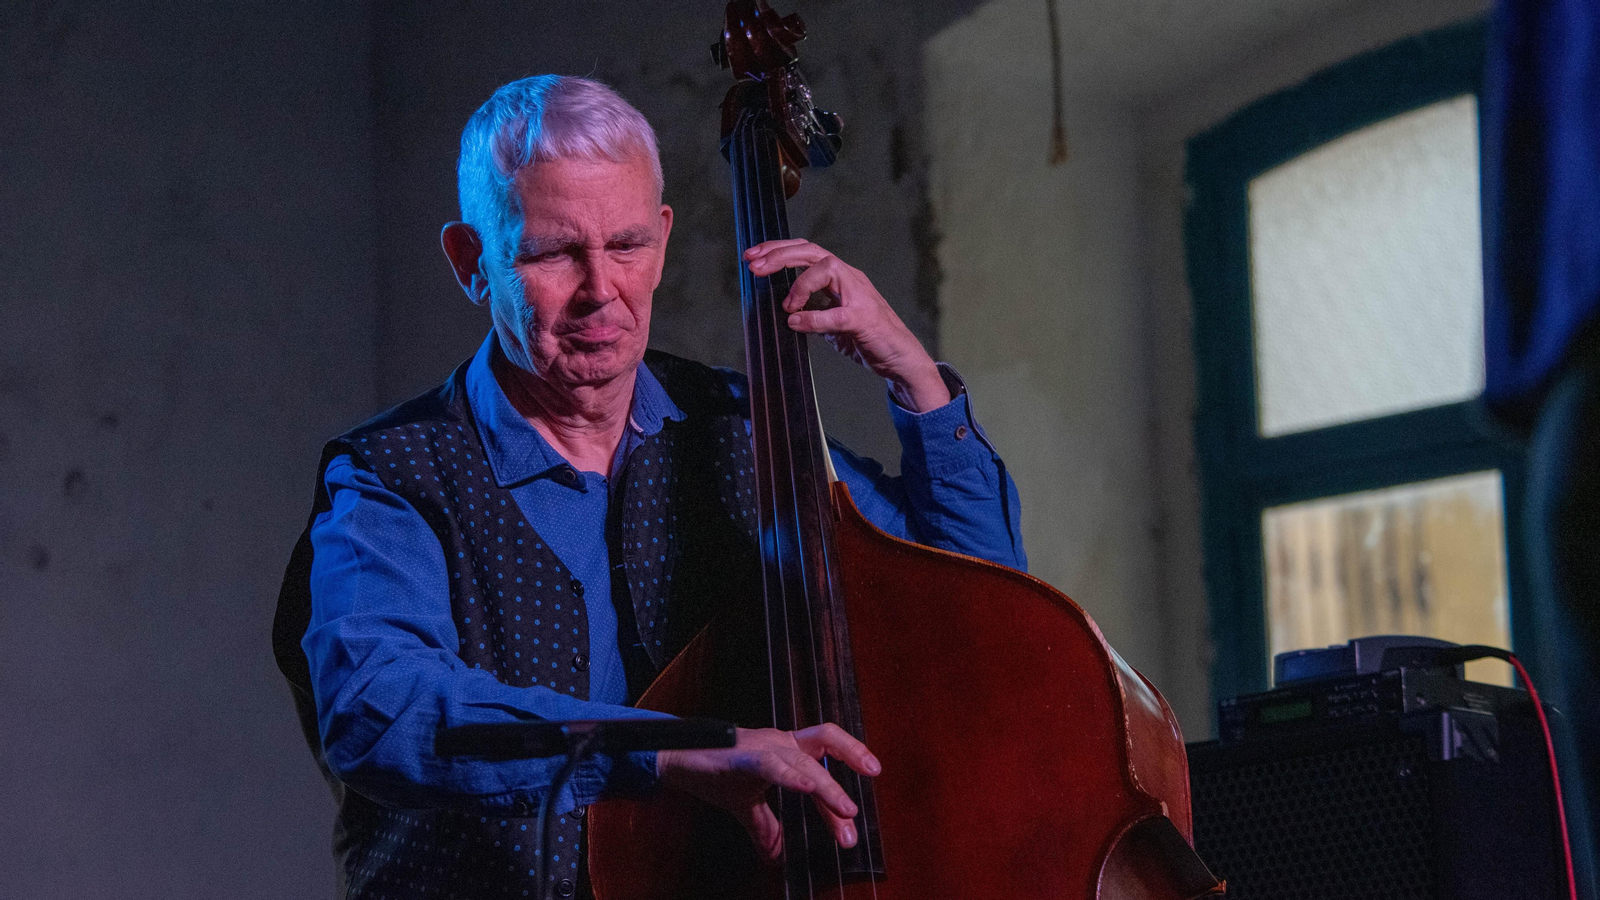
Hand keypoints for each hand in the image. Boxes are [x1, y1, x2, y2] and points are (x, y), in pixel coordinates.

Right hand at [655, 723, 880, 861]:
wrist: (674, 759)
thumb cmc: (711, 772)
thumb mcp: (745, 805)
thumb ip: (764, 826)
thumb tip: (775, 855)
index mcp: (784, 750)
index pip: (821, 763)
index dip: (839, 787)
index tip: (853, 818)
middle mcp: (779, 742)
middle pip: (826, 740)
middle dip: (851, 760)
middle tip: (871, 784)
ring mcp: (762, 746)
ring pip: (805, 760)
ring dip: (828, 788)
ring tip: (846, 812)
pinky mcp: (743, 757)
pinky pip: (773, 766)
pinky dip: (794, 777)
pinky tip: (808, 789)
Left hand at [745, 240, 951, 412]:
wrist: (900, 359)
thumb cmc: (868, 338)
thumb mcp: (832, 323)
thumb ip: (813, 313)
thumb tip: (787, 313)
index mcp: (840, 277)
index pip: (806, 251)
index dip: (777, 250)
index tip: (751, 258)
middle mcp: (849, 278)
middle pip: (812, 251)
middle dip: (779, 254)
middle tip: (753, 266)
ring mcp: (859, 295)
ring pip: (827, 268)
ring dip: (799, 284)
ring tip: (785, 305)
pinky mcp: (865, 319)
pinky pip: (836, 313)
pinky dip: (813, 318)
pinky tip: (796, 323)